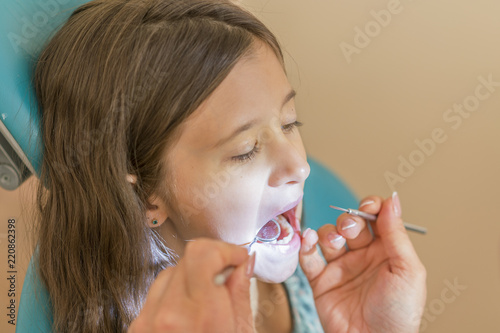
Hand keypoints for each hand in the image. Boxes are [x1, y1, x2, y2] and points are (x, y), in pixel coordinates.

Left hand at [129, 238, 254, 332]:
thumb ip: (240, 294)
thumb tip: (243, 262)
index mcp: (199, 315)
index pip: (202, 252)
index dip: (224, 249)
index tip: (237, 258)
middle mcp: (167, 314)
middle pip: (188, 259)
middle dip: (212, 262)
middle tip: (228, 276)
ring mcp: (147, 321)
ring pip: (170, 273)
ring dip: (192, 278)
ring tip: (208, 300)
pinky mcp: (137, 326)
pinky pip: (156, 293)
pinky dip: (174, 295)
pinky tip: (188, 313)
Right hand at [299, 194, 426, 332]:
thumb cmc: (399, 312)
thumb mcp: (407, 270)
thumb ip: (396, 234)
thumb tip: (392, 200)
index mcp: (386, 251)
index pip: (375, 217)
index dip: (370, 206)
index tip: (367, 207)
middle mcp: (362, 256)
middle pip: (349, 223)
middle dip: (348, 221)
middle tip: (350, 231)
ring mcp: (340, 267)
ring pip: (328, 236)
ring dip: (328, 233)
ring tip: (334, 244)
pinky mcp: (321, 280)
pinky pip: (308, 257)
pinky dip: (305, 245)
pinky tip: (309, 241)